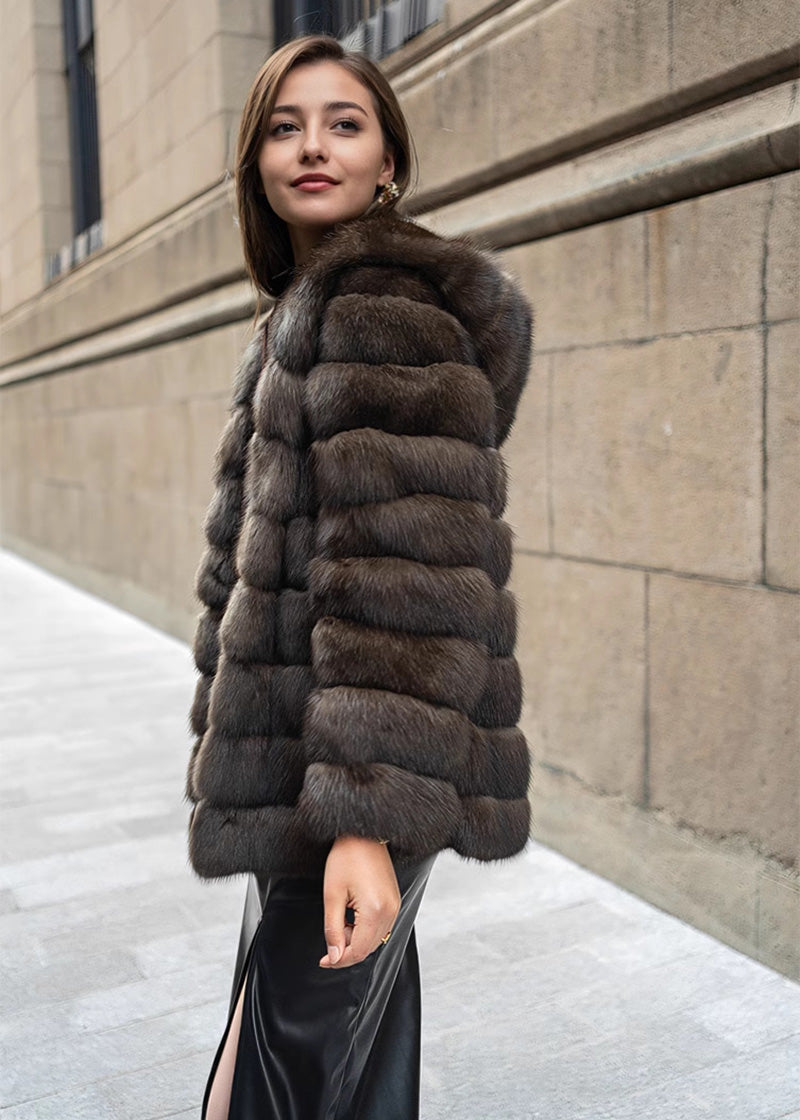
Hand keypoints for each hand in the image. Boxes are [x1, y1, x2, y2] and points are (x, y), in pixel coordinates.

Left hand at [319, 835, 400, 968]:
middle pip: (369, 948)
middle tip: (328, 944)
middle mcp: (390, 910)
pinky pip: (381, 926)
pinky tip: (351, 919)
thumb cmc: (347, 857)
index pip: (359, 951)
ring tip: (340, 925)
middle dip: (347, 951)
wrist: (363, 834)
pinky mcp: (393, 900)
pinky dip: (364, 930)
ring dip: (356, 940)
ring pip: (375, 939)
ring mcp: (394, 905)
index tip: (324, 961)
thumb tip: (334, 955)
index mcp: (375, 910)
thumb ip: (333, 929)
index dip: (340, 960)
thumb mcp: (332, 895)